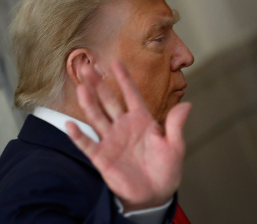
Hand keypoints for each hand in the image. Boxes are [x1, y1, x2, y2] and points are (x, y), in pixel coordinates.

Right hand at [66, 60, 190, 211]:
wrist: (155, 194)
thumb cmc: (166, 169)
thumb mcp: (174, 147)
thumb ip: (175, 126)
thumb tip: (186, 104)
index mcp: (141, 120)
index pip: (131, 95)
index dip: (124, 79)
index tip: (116, 62)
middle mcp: (123, 126)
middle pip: (108, 101)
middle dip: (99, 84)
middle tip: (87, 67)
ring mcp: (111, 140)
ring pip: (96, 117)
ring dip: (88, 103)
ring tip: (80, 87)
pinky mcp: (102, 157)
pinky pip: (88, 144)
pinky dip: (78, 136)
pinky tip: (70, 124)